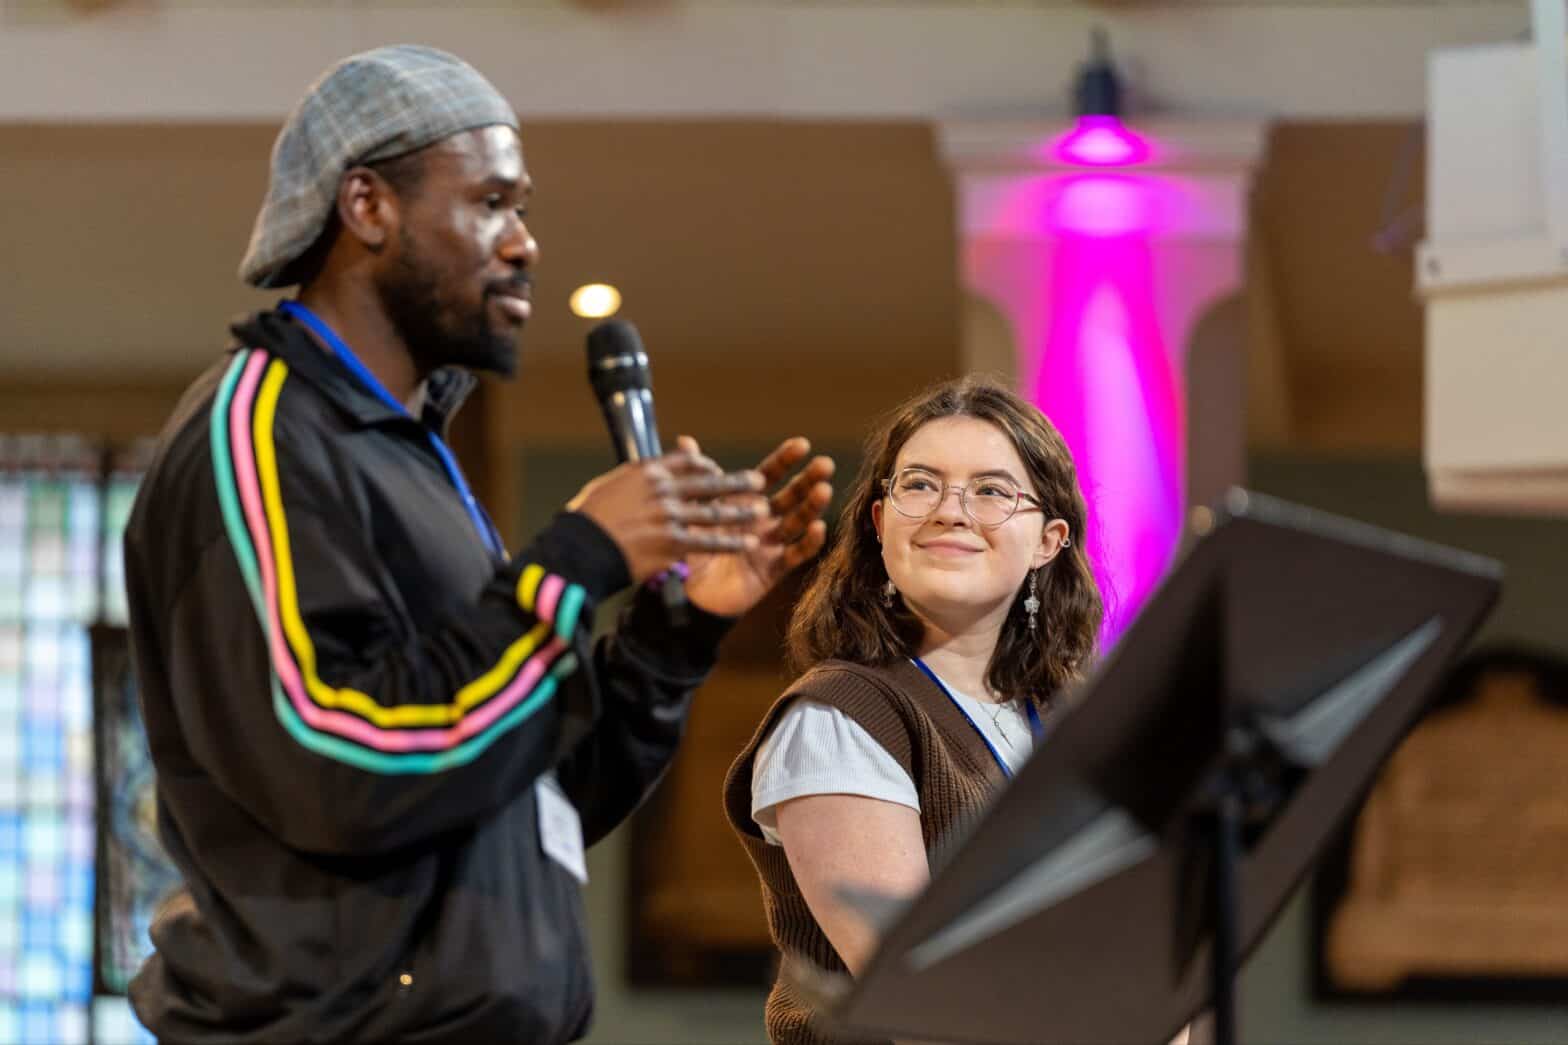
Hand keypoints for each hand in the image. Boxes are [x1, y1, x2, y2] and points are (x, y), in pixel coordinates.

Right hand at [568, 449, 766, 583]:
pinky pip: (708, 541)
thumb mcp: (611, 485)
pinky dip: (731, 541)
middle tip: (758, 482)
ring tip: (762, 511)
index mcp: (647, 472)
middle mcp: (662, 490)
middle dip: (736, 483)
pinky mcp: (672, 543)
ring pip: (714, 511)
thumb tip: (652, 468)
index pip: (686, 462)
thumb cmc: (589, 519)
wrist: (579, 548)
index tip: (716, 470)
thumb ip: (637, 475)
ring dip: (741, 511)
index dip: (705, 465)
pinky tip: (749, 541)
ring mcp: (669, 516)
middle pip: (709, 482)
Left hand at [682, 435, 834, 617]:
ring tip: (824, 490)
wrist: (688, 594)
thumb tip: (686, 440)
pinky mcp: (773, 569)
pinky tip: (819, 528)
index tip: (802, 444)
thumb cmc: (690, 550)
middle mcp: (761, 520)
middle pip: (790, 496)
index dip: (785, 460)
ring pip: (796, 522)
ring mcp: (770, 545)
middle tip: (825, 464)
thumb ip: (696, 479)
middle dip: (808, 480)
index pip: (768, 476)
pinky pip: (795, 554)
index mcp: (743, 503)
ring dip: (811, 506)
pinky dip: (808, 542)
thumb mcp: (690, 512)